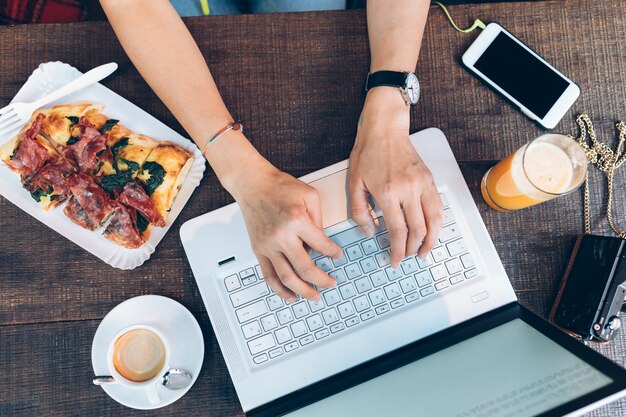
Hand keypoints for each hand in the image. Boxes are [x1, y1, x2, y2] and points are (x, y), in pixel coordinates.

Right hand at [229, 160, 342, 302]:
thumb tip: (322, 243)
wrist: (253, 184)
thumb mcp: (309, 196)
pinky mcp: (258, 250)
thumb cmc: (279, 187)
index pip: (322, 245)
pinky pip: (269, 275)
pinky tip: (290, 296)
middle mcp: (281, 236)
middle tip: (331, 283)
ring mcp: (268, 245)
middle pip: (305, 268)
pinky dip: (280, 290)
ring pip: (287, 278)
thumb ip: (319, 220)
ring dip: (303, 291)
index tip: (338, 256)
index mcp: (297, 221)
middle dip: (322, 280)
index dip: (334, 253)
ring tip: (314, 296)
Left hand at [349, 88, 442, 266]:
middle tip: (408, 258)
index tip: (395, 260)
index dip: (397, 250)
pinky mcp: (430, 179)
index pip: (397, 230)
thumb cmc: (368, 153)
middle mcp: (408, 189)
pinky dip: (438, 223)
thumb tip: (369, 231)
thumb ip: (359, 211)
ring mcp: (422, 184)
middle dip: (413, 249)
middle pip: (418, 230)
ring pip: (435, 220)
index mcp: (387, 192)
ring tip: (425, 251)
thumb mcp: (354, 183)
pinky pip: (439, 206)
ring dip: (432, 240)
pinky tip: (432, 231)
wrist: (385, 129)